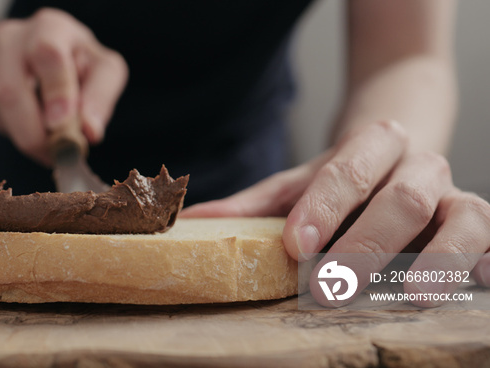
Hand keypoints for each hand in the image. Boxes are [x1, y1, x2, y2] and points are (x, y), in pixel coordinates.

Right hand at [0, 8, 127, 164]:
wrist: (37, 55)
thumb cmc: (79, 64)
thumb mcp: (103, 71)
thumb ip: (100, 97)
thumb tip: (89, 132)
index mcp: (50, 27)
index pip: (47, 53)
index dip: (56, 92)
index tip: (63, 126)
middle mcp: (10, 37)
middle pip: (9, 89)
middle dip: (34, 133)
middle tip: (57, 154)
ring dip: (26, 135)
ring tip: (51, 138)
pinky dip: (13, 132)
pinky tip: (31, 122)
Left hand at [182, 120, 489, 306]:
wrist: (398, 153)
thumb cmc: (342, 179)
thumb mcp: (297, 186)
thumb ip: (252, 206)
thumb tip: (190, 221)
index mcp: (371, 145)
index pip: (346, 171)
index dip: (323, 207)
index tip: (297, 244)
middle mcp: (419, 165)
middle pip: (401, 198)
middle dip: (367, 244)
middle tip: (330, 286)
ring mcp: (455, 195)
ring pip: (462, 218)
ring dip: (437, 259)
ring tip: (411, 295)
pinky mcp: (483, 223)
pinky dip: (488, 261)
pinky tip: (480, 282)